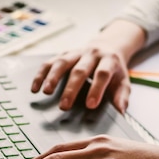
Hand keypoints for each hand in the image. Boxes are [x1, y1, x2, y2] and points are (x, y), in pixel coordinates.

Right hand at [30, 20, 146, 112]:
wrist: (108, 46)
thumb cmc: (114, 69)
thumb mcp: (123, 81)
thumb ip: (122, 96)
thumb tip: (120, 112)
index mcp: (109, 61)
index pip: (102, 74)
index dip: (96, 89)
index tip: (90, 105)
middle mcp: (91, 54)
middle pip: (80, 70)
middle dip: (71, 88)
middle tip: (64, 106)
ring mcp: (76, 53)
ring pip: (62, 63)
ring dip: (52, 77)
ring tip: (46, 92)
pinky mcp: (64, 54)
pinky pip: (50, 63)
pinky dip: (41, 75)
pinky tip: (35, 87)